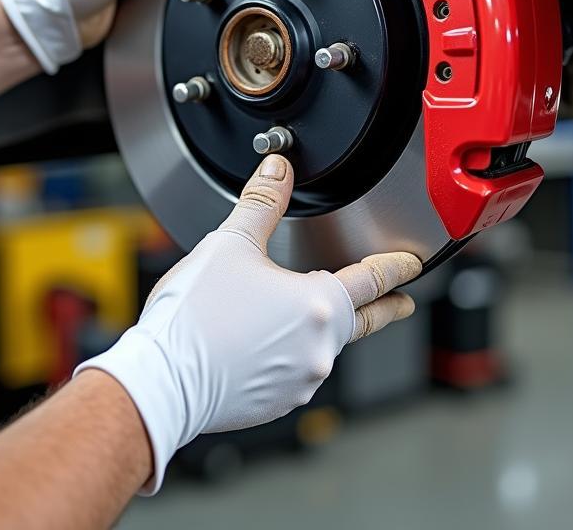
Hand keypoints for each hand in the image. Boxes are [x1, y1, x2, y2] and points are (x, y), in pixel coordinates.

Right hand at [75, 155, 421, 493]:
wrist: (160, 383)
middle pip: (359, 318)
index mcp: (318, 304)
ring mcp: (300, 379)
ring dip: (320, 328)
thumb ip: (263, 201)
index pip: (373, 279)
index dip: (396, 268)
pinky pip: (295, 370)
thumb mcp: (232, 243)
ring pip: (323, 345)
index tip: (412, 265)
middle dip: (384, 308)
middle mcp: (319, 347)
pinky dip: (289, 352)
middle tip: (400, 303)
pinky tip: (264, 341)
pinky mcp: (276, 402)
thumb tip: (278, 169)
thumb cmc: (194, 318)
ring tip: (300, 312)